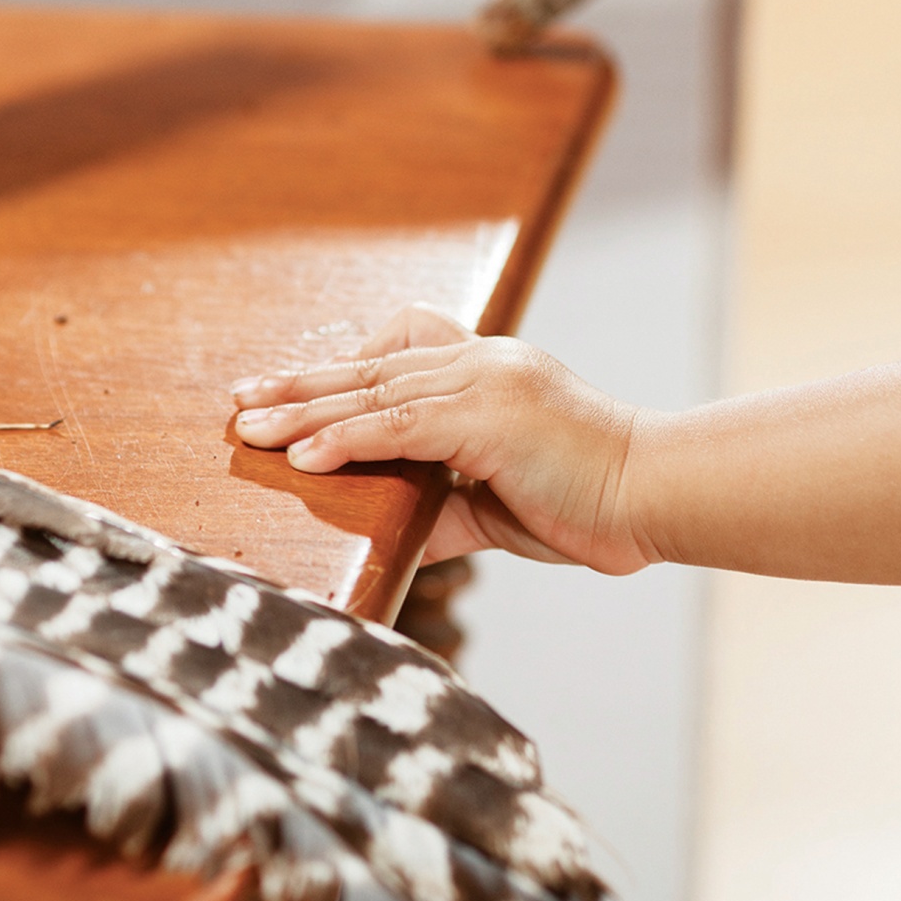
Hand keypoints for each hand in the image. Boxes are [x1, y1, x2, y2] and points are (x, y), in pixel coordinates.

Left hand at [231, 305, 657, 574]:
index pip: (395, 364)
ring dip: (305, 411)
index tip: (286, 392)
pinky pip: (398, 426)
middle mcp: (482, 363)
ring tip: (252, 428)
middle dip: (300, 386)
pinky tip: (305, 456)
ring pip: (373, 393)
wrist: (656, 493)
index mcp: (488, 373)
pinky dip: (346, 439)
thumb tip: (393, 537)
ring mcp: (484, 383)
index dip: (334, 378)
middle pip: (370, 370)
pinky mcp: (488, 416)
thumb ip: (445, 509)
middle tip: (244, 399)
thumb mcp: (501, 507)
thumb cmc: (590, 503)